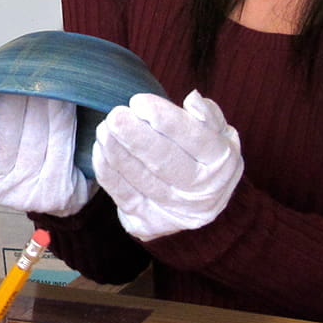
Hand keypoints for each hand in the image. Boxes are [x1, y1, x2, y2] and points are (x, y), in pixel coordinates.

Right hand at [0, 52, 89, 216]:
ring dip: (40, 98)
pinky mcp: (57, 187)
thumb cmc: (26, 146)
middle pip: (3, 133)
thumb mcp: (0, 125)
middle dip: (10, 95)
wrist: (63, 186)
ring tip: (44, 73)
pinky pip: (60, 137)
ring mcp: (28, 189)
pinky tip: (62, 93)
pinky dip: (61, 112)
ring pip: (34, 132)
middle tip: (19, 69)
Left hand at [93, 89, 242, 240]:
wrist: (198, 203)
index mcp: (221, 163)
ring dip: (117, 151)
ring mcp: (174, 211)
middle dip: (136, 137)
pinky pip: (124, 195)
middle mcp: (202, 192)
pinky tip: (101, 149)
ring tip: (105, 128)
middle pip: (165, 161)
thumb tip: (192, 100)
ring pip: (141, 178)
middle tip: (116, 115)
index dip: (166, 120)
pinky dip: (109, 171)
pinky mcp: (148, 223)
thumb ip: (208, 114)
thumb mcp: (219, 132)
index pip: (195, 138)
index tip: (140, 102)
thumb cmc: (205, 155)